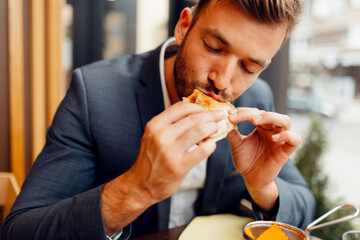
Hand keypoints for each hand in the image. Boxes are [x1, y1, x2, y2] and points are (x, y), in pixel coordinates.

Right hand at [102, 101, 224, 234]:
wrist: (141, 185)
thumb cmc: (152, 158)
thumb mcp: (153, 136)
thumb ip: (170, 124)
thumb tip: (195, 113)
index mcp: (155, 125)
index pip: (181, 107)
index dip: (197, 106)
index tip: (206, 109)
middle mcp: (161, 136)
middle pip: (193, 118)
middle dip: (211, 115)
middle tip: (220, 115)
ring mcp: (170, 152)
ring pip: (199, 131)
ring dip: (212, 127)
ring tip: (216, 128)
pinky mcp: (179, 166)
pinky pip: (202, 151)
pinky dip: (211, 146)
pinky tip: (212, 145)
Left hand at [227, 108, 300, 211]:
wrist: (252, 179)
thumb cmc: (246, 160)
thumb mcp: (237, 146)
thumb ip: (233, 135)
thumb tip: (227, 124)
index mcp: (261, 127)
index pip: (255, 113)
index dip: (242, 111)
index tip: (229, 114)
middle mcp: (272, 130)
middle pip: (268, 114)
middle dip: (253, 113)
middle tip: (238, 116)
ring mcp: (281, 140)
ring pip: (285, 121)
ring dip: (271, 117)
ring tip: (255, 121)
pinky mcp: (286, 151)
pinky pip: (294, 139)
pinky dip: (286, 135)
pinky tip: (273, 138)